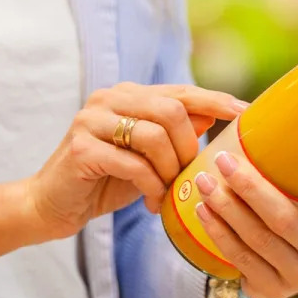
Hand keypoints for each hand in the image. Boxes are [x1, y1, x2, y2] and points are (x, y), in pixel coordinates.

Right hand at [27, 82, 247, 239]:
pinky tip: (152, 203)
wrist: (51, 205)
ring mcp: (90, 121)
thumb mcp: (146, 157)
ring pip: (154, 136)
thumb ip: (173, 133)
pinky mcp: (82, 149)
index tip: (245, 113)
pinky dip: (151, 186)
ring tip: (168, 193)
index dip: (215, 100)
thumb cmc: (102, 181)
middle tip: (188, 176)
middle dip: (188, 148)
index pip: (179, 91)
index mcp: (125, 95)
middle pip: (171, 109)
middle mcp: (107, 99)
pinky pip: (134, 164)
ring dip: (170, 171)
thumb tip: (212, 113)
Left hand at [194, 149, 297, 297]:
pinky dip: (218, 231)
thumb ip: (293, 170)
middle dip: (250, 187)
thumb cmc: (288, 217)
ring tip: (204, 182)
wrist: (275, 271)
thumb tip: (256, 114)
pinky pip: (240, 256)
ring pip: (259, 237)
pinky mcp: (272, 288)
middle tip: (223, 160)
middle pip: (287, 218)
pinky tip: (202, 210)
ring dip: (226, 208)